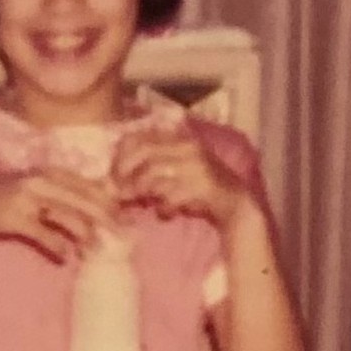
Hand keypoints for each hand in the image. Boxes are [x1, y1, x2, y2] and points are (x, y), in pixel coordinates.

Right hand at [0, 167, 117, 261]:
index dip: (109, 201)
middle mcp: (40, 180)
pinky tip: (65, 257)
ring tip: (96, 251)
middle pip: (83, 200)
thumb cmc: (3, 199)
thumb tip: (94, 203)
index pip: (87, 185)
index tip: (125, 217)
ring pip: (67, 216)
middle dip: (106, 219)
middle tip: (123, 236)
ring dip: (85, 236)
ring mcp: (27, 198)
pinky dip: (56, 246)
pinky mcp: (15, 218)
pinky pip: (43, 233)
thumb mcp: (34, 188)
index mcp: (48, 171)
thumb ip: (61, 192)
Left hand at [113, 129, 251, 228]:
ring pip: (155, 176)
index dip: (122, 155)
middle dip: (127, 175)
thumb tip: (115, 182)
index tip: (114, 174)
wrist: (236, 202)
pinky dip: (165, 208)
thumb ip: (151, 168)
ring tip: (144, 204)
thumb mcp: (176, 171)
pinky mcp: (203, 186)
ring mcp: (197, 166)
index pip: (141, 137)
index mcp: (179, 139)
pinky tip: (166, 214)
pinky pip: (172, 196)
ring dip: (144, 193)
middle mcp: (188, 148)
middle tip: (121, 193)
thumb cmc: (199, 188)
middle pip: (145, 155)